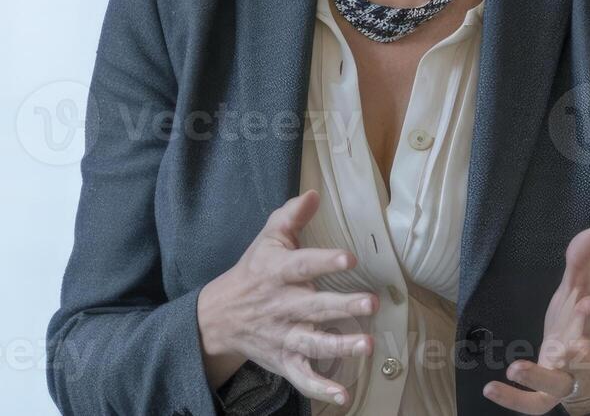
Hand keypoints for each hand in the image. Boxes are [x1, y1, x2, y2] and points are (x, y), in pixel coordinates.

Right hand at [197, 189, 378, 407]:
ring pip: (313, 343)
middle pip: (314, 306)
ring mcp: (283, 335)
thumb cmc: (253, 271)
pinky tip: (342, 395)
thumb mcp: (267, 239)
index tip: (349, 259)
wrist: (219, 316)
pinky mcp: (284, 359)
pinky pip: (303, 376)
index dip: (325, 262)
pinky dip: (320, 388)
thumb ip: (290, 216)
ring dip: (340, 347)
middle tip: (370, 304)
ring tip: (366, 346)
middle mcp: (282, 306)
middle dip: (342, 307)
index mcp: (277, 273)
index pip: (301, 265)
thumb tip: (314, 193)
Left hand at [482, 225, 589, 413]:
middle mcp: (580, 355)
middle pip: (582, 352)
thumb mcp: (576, 293)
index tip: (584, 300)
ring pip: (557, 382)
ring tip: (516, 367)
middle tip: (572, 343)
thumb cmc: (578, 326)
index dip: (588, 311)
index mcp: (587, 328)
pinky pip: (533, 403)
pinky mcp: (548, 396)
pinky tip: (490, 388)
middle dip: (578, 348)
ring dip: (538, 375)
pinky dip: (513, 399)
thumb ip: (580, 263)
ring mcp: (565, 379)